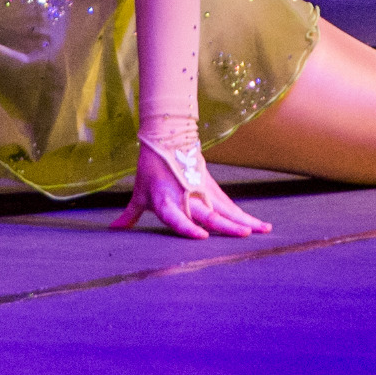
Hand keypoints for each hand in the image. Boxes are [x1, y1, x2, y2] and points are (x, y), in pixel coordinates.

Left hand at [109, 134, 270, 239]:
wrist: (166, 138)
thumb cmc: (150, 169)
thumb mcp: (139, 192)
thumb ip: (130, 214)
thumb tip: (114, 229)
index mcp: (166, 200)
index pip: (177, 217)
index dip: (188, 227)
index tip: (202, 236)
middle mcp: (187, 197)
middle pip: (208, 213)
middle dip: (226, 225)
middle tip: (243, 235)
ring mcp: (202, 191)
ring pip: (225, 209)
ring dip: (243, 221)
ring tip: (261, 231)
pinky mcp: (212, 188)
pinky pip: (230, 205)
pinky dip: (244, 216)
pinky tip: (259, 226)